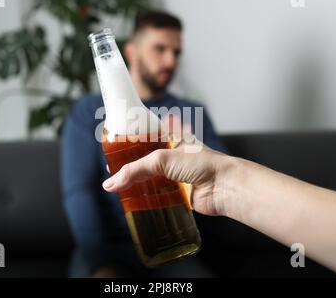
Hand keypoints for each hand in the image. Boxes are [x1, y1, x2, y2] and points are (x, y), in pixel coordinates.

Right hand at [102, 135, 234, 215]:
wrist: (224, 187)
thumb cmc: (202, 164)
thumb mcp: (162, 159)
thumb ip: (134, 170)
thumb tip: (111, 183)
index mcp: (171, 137)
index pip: (146, 135)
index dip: (130, 140)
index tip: (114, 146)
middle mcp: (173, 154)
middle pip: (145, 159)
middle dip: (130, 165)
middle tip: (113, 169)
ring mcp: (176, 174)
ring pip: (150, 177)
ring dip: (137, 183)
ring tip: (118, 187)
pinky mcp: (178, 191)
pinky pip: (158, 194)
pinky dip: (146, 197)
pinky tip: (134, 200)